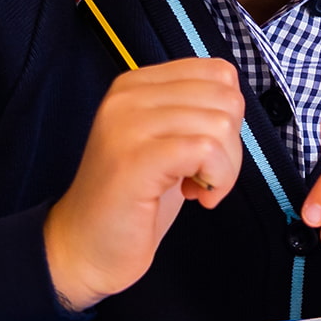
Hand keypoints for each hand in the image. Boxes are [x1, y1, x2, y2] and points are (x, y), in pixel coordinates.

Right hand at [45, 60, 243, 311]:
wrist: (85, 248)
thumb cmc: (134, 199)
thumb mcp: (166, 140)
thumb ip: (194, 110)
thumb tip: (235, 98)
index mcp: (136, 84)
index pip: (218, 73)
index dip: (229, 116)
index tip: (205, 150)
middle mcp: (128, 96)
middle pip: (226, 97)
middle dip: (232, 143)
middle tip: (203, 174)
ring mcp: (128, 125)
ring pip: (221, 124)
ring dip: (225, 167)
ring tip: (197, 188)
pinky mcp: (136, 158)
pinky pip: (206, 150)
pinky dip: (217, 179)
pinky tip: (195, 197)